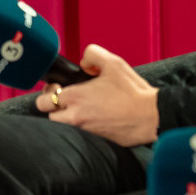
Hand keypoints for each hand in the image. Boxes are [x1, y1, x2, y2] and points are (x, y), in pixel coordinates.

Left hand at [34, 44, 159, 146]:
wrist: (150, 117)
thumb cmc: (133, 91)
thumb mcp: (113, 62)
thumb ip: (92, 54)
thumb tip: (83, 64)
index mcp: (75, 96)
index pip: (45, 98)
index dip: (50, 91)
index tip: (59, 87)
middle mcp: (75, 116)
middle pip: (48, 114)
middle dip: (52, 106)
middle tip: (64, 99)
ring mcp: (83, 130)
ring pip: (61, 126)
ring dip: (65, 117)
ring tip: (79, 108)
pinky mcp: (94, 140)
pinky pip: (77, 134)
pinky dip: (79, 126)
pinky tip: (92, 117)